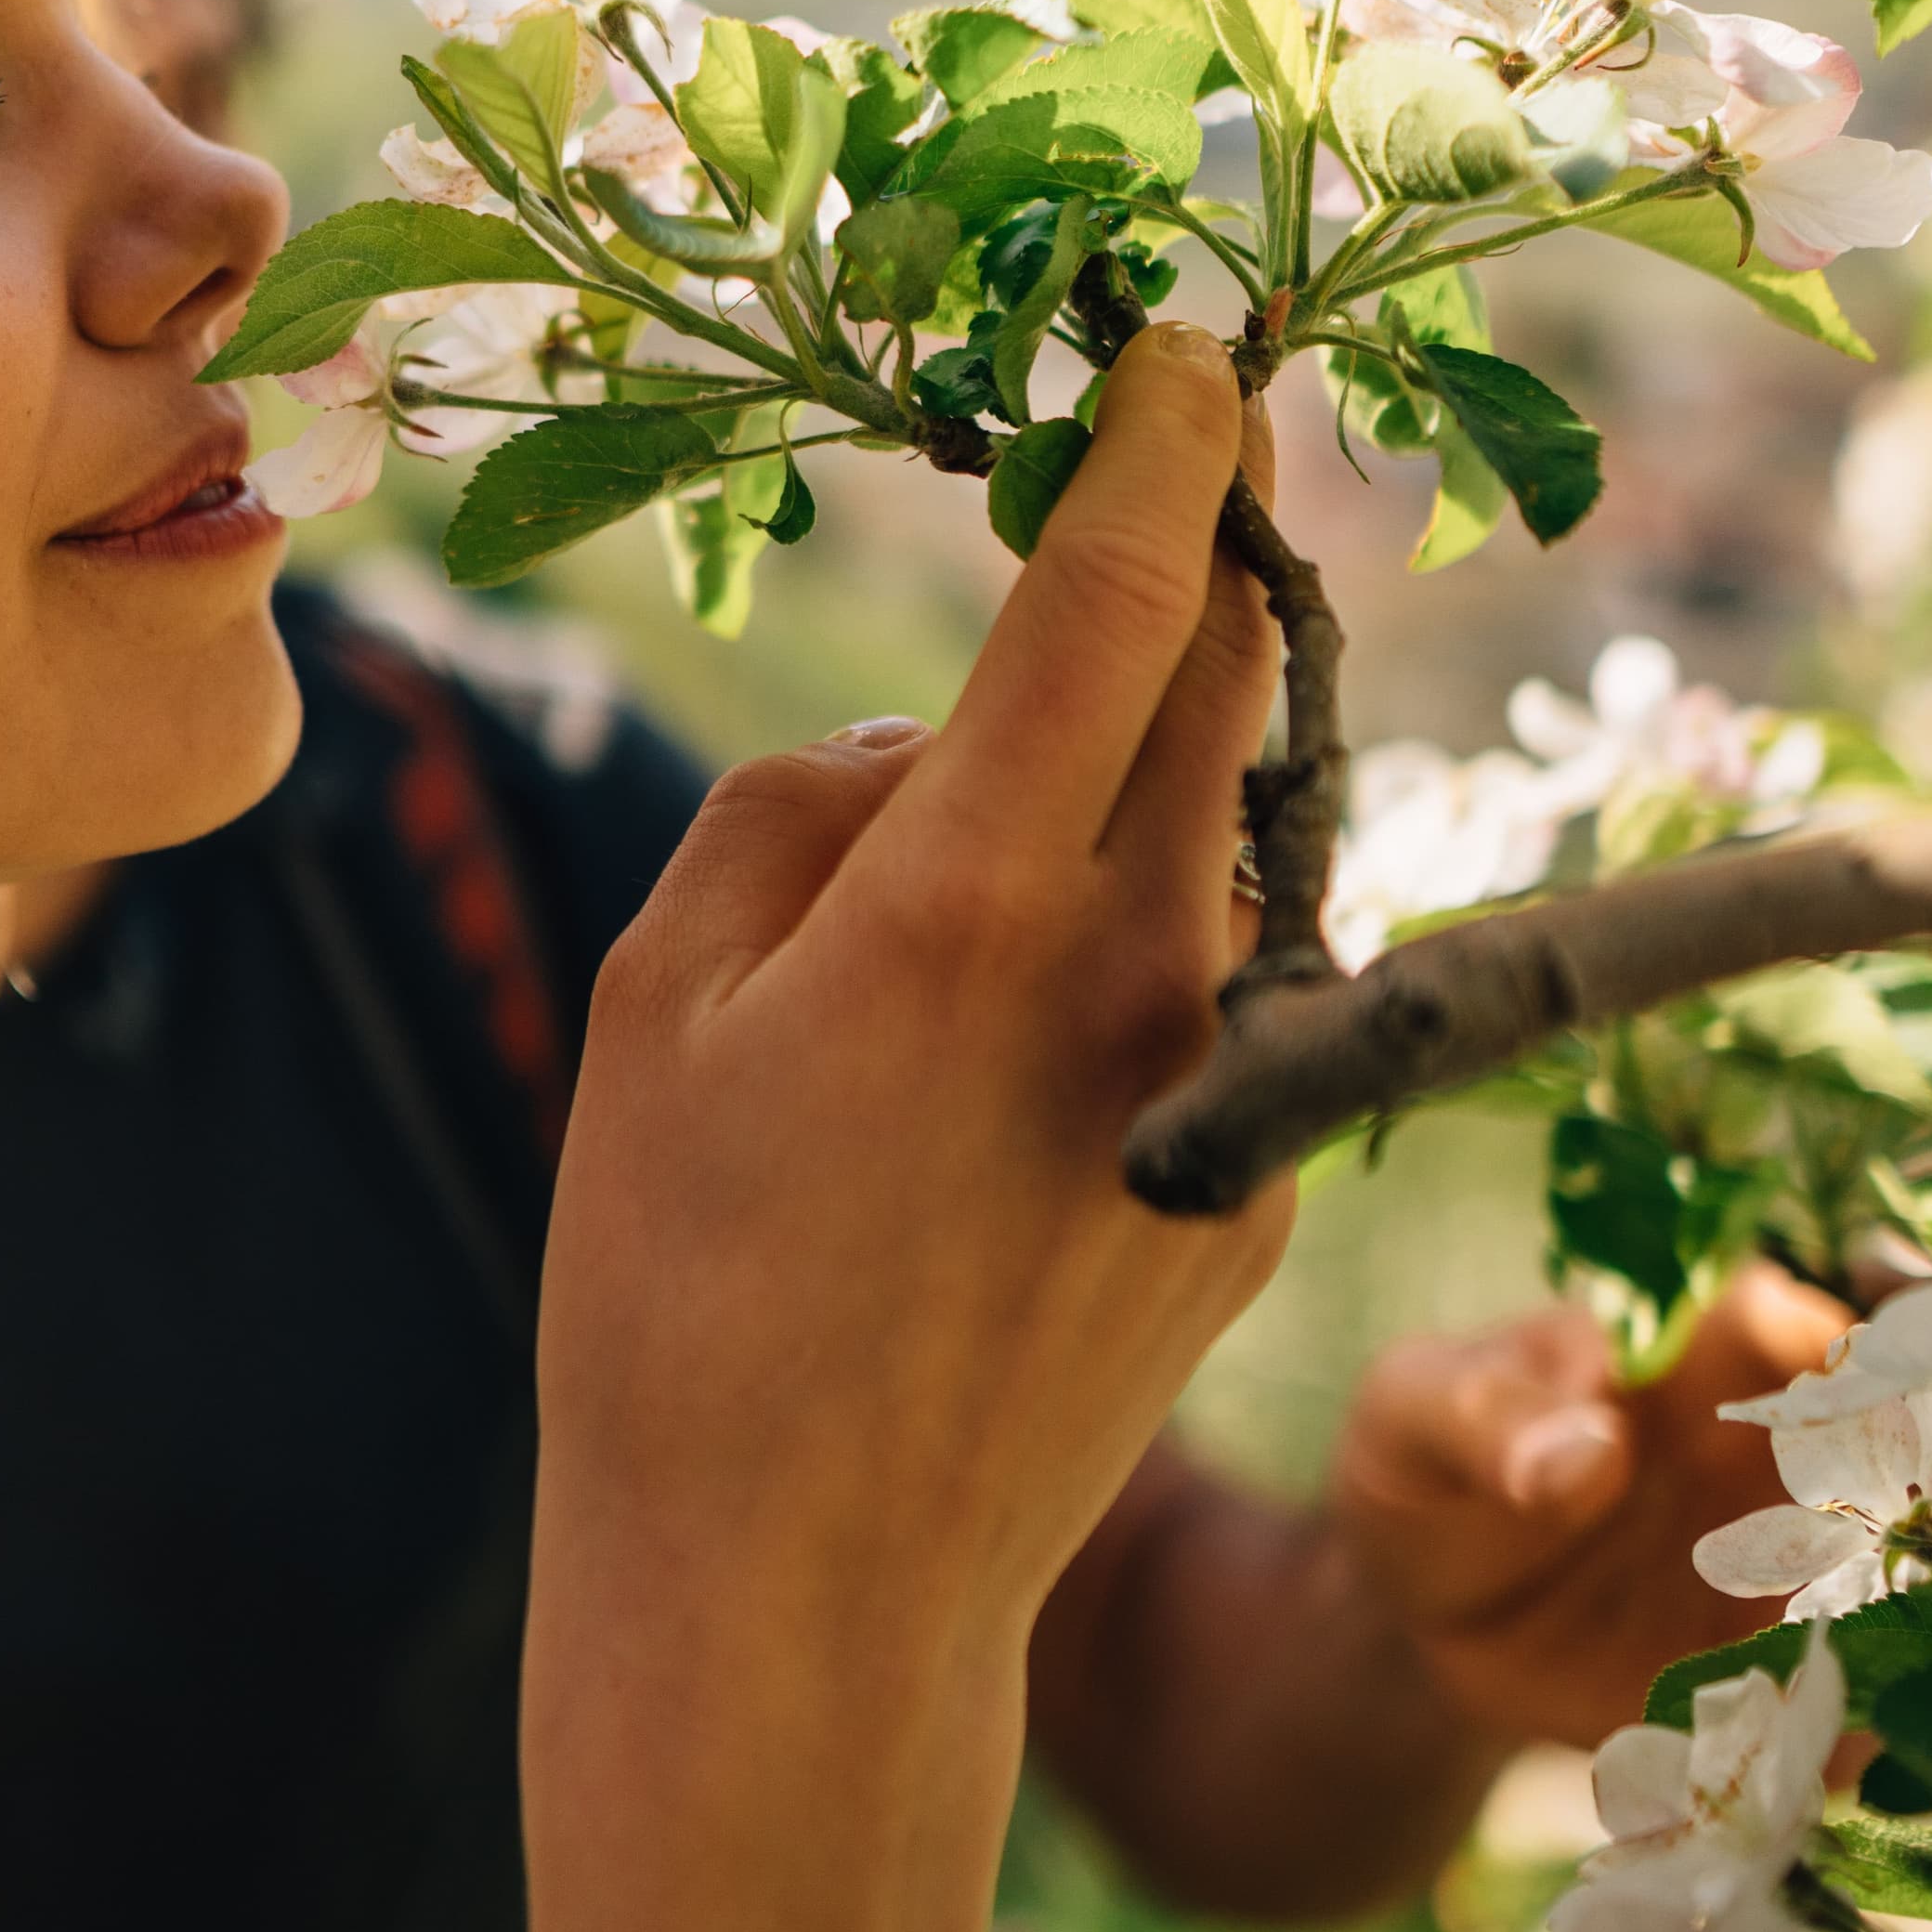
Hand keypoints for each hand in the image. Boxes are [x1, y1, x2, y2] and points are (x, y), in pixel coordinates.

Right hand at [537, 326, 1294, 1703]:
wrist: (803, 1598)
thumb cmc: (678, 1288)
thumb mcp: (664, 999)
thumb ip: (811, 810)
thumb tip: (946, 746)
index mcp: (986, 903)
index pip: (1123, 589)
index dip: (1159, 433)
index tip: (1173, 333)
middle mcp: (1155, 976)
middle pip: (1231, 679)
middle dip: (1192, 562)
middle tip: (1118, 495)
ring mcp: (1237, 1087)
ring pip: (1229, 834)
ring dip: (1145, 784)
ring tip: (976, 883)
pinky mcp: (1267, 1185)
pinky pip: (1226, 983)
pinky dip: (1145, 945)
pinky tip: (1001, 1061)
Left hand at [1325, 1263, 1852, 1750]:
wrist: (1411, 1604)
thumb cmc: (1425, 1466)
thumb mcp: (1416, 1415)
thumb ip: (1489, 1420)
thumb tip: (1592, 1446)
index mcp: (1674, 1361)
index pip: (1773, 1330)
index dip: (1814, 1354)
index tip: (1827, 1392)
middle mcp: (1747, 1462)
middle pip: (1853, 1464)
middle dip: (1873, 1500)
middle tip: (1845, 1551)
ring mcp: (1757, 1574)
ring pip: (1852, 1591)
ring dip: (1865, 1626)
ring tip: (1835, 1666)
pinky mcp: (1740, 1674)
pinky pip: (1801, 1703)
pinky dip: (1824, 1735)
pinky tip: (1823, 1758)